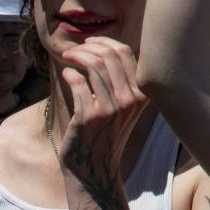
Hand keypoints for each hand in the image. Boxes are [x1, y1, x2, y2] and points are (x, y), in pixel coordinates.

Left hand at [55, 38, 149, 185]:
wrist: (95, 167)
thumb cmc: (107, 133)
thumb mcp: (125, 107)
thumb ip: (123, 81)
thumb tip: (105, 48)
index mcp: (142, 94)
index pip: (126, 53)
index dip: (105, 42)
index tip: (90, 42)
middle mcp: (130, 100)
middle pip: (109, 55)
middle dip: (88, 46)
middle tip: (75, 50)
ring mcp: (110, 108)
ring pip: (93, 65)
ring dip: (76, 56)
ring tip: (68, 58)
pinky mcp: (89, 116)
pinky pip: (78, 82)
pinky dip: (70, 73)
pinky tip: (67, 74)